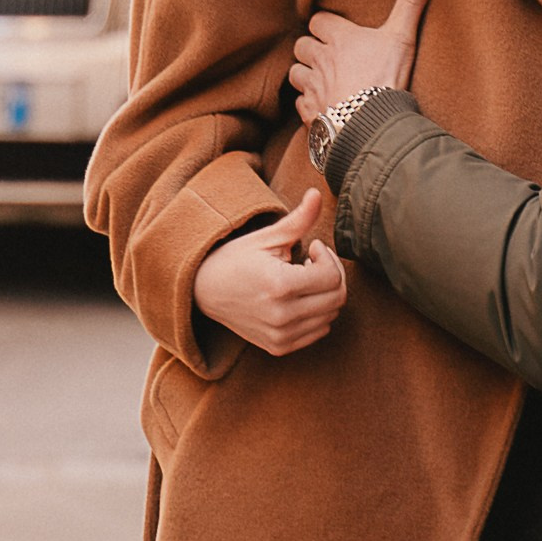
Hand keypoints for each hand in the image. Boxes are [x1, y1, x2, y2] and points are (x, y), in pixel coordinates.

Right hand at [193, 194, 347, 355]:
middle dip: (332, 275)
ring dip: (326, 294)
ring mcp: (281, 335)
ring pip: (331, 317)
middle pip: (337, 299)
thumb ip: (298, 219)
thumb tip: (318, 193)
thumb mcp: (266, 237)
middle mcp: (282, 316)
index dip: (329, 258)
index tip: (314, 247)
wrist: (204, 291)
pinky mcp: (279, 347)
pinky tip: (299, 298)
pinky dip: (318, 314)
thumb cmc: (235, 259)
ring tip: (303, 278)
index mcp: (280, 286)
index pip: (332, 277)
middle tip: (314, 261)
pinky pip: (318, 332)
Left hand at [290, 0, 433, 124]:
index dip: (325, 25)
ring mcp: (313, 87)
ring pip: (296, 74)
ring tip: (319, 79)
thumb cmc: (384, 76)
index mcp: (339, 38)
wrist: (371, 122)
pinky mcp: (311, 112)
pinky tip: (321, 106)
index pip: (319, 21)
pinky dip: (308, 104)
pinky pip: (301, 104)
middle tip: (325, 54)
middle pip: (302, 46)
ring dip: (305, 75)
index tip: (334, 29)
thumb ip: (411, 1)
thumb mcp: (401, 35)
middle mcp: (321, 60)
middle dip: (310, 49)